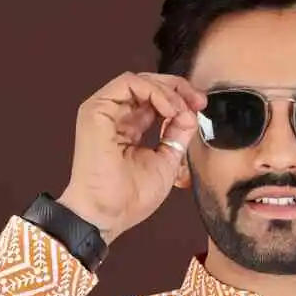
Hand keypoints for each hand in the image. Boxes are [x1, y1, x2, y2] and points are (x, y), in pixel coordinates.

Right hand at [56, 70, 206, 245]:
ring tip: (183, 109)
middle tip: (198, 101)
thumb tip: (190, 113)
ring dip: (167, 91)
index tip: (200, 108)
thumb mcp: (167, 161)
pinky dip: (153, 92)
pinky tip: (169, 109)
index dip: (179, 99)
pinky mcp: (96, 110)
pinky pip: (128, 84)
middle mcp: (115, 116)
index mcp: (128, 128)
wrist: (108, 214)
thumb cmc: (130, 198)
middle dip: (178, 89)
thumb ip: (177, 135)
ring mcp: (104, 111)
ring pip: (139, 81)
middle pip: (148, 86)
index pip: (154, 101)